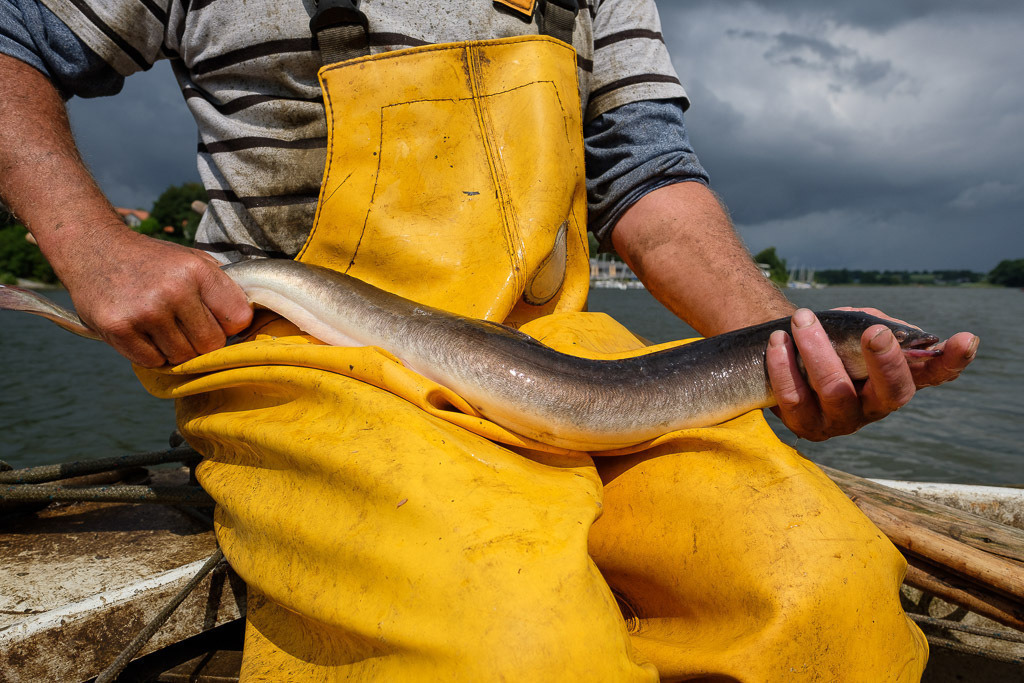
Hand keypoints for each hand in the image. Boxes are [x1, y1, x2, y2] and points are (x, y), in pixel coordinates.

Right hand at [54, 225, 251, 366]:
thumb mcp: (192, 260)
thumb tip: (252, 320)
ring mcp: (145, 311)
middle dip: (203, 342)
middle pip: (211, 345)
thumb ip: (222, 287)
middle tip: (186, 327)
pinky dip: (152, 354)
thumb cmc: (152, 261)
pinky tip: (143, 333)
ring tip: (163, 326)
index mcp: (198, 271)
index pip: (238, 319)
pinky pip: (153, 361)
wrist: (94, 248)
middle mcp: (173, 290)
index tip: (216, 320)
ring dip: (176, 349)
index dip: (229, 325)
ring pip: (183, 357)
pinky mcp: (118, 328)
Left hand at [765, 308, 978, 440]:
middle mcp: (876, 405)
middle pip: (892, 391)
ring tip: (802, 320)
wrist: (774, 360)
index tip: (966, 339)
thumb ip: (867, 323)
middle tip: (873, 330)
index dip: (952, 360)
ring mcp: (842, 421)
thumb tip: (881, 331)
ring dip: (818, 349)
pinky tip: (778, 342)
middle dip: (885, 360)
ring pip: (835, 389)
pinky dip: (783, 365)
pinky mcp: (806, 427)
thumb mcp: (850, 327)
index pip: (935, 373)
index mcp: (897, 378)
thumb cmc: (824, 341)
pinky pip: (794, 396)